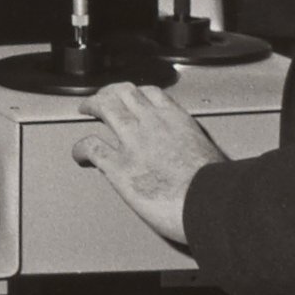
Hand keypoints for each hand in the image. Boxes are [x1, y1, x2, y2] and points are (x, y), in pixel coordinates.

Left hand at [72, 81, 223, 247]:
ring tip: (85, 110)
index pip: (150, 93)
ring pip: (105, 108)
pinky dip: (80, 148)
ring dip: (92, 105)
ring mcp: (133, 141)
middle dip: (109, 93)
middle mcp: (152, 123)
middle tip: (100, 99)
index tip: (131, 96)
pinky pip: (91, 147)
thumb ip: (193, 148)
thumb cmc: (215, 185)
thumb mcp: (209, 153)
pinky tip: (79, 153)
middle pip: (123, 93)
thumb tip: (193, 161)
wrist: (210, 201)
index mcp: (176, 120)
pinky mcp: (119, 166)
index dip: (135, 92)